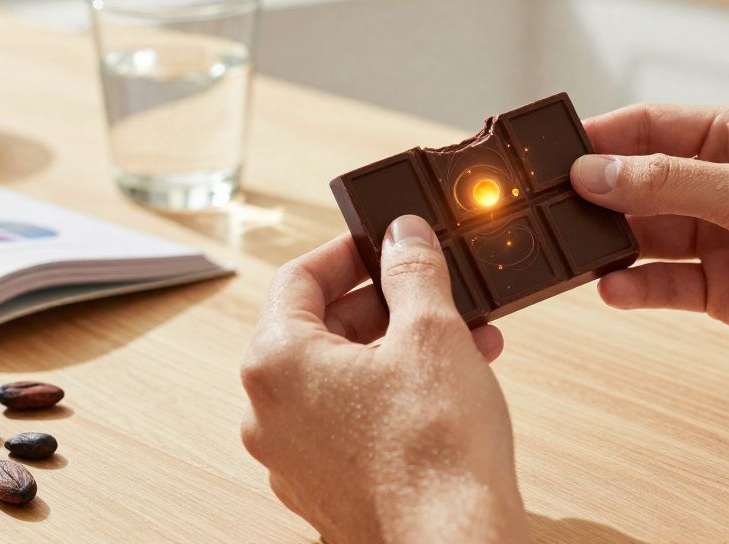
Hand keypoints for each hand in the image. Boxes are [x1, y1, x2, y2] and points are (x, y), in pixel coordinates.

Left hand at [241, 215, 529, 543]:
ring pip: (341, 380)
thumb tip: (402, 237)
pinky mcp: (326, 490)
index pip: (297, 278)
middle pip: (319, 330)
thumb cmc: (433, 452)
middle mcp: (268, 414)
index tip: (381, 244)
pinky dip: (392, 397)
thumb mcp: (432, 332)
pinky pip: (351, 424)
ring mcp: (294, 459)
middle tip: (430, 293)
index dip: (346, 252)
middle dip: (384, 306)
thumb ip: (412, 270)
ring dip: (397, 350)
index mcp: (275, 364)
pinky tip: (447, 391)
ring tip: (460, 341)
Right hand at [571, 103, 728, 416]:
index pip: (652, 126)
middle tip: (548, 209)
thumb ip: (667, 183)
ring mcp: (723, 237)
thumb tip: (594, 172)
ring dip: (612, 244)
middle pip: (641, 182)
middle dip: (597, 196)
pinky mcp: (723, 289)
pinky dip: (637, 287)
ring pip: (647, 235)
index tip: (552, 153)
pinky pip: (665, 283)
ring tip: (572, 252)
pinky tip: (614, 290)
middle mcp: (726, 183)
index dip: (601, 138)